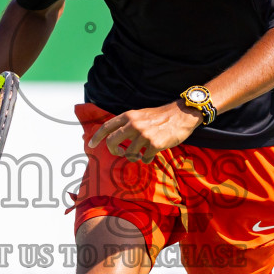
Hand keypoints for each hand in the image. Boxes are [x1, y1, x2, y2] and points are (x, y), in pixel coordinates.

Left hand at [88, 102, 202, 162]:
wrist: (182, 115)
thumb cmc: (161, 116)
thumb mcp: (141, 114)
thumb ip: (128, 123)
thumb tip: (115, 137)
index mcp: (129, 116)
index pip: (106, 127)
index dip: (96, 137)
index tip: (91, 145)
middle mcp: (134, 124)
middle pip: (111, 142)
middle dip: (113, 150)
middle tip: (119, 153)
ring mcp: (144, 135)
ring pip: (129, 154)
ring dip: (134, 157)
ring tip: (140, 154)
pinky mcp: (155, 144)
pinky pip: (144, 158)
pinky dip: (147, 159)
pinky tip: (151, 154)